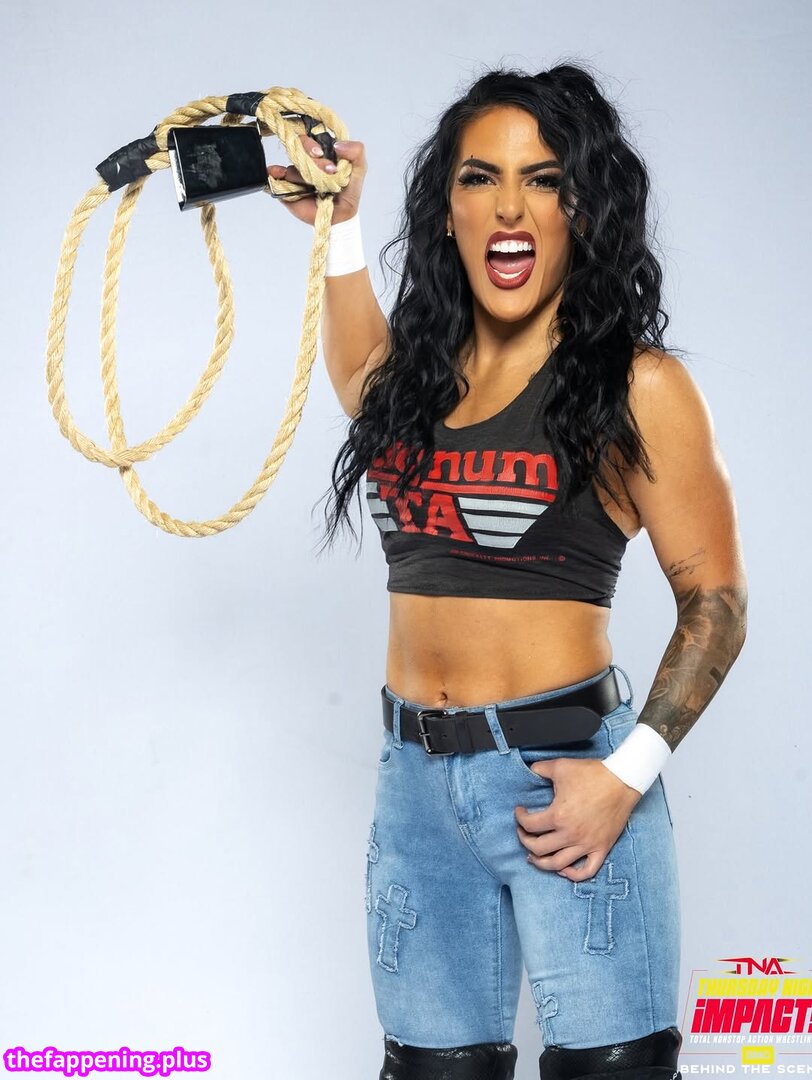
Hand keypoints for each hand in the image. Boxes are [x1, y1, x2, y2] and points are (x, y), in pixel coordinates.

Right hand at [267, 133, 367, 226]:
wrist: (341, 214)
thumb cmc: (348, 190)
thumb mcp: (359, 167)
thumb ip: (356, 150)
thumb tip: (337, 145)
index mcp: (319, 152)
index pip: (307, 138)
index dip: (310, 144)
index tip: (320, 153)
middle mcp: (305, 160)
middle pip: (297, 150)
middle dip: (311, 161)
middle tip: (326, 172)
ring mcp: (294, 174)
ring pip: (291, 169)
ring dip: (302, 177)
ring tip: (314, 187)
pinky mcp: (286, 188)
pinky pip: (274, 178)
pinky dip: (274, 175)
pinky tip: (276, 174)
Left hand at [515, 757, 641, 881]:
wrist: (622, 780)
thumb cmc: (593, 774)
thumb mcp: (561, 766)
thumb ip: (540, 769)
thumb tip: (529, 771)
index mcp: (558, 815)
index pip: (529, 825)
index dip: (519, 818)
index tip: (520, 812)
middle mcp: (570, 834)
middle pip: (538, 848)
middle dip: (525, 841)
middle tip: (523, 833)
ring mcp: (587, 844)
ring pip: (557, 865)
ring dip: (541, 862)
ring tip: (534, 856)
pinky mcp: (602, 848)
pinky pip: (586, 871)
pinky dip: (573, 875)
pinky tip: (563, 870)